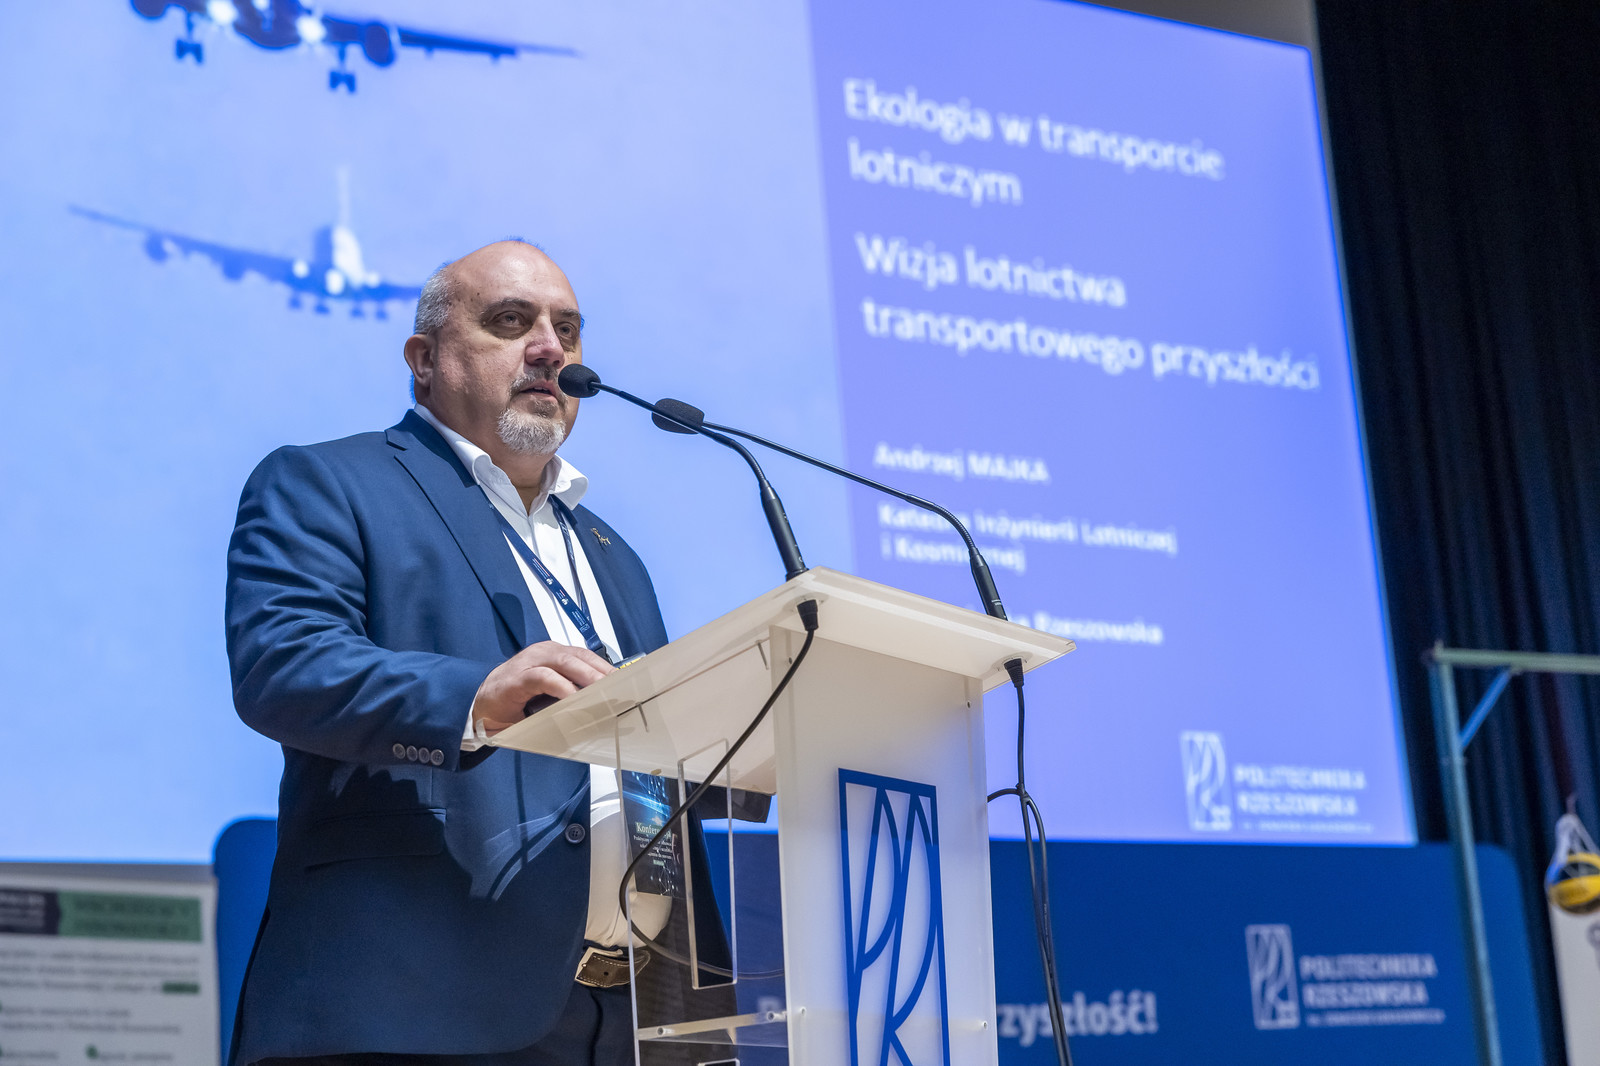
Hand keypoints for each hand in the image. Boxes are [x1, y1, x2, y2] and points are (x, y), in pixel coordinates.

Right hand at [471, 642, 612, 733]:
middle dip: (603, 673)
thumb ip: (572, 694)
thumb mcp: (551, 695)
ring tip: (604, 692)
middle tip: (621, 689)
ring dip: (587, 678)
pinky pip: (544, 678)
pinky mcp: (518, 677)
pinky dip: (561, 687)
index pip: (588, 658)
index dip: (607, 669)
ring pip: (565, 663)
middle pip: (581, 658)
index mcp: (555, 655)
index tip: (626, 683)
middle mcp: (545, 653)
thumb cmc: (518, 700)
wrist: (481, 706)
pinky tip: (572, 698)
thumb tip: (602, 706)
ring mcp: (531, 662)